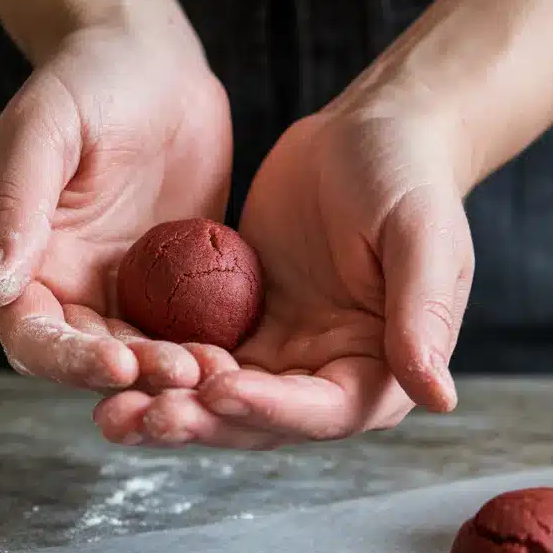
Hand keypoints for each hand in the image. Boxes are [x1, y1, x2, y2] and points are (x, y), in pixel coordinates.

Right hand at [0, 23, 234, 392]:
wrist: (150, 62)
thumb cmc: (83, 81)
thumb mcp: (41, 131)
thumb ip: (14, 207)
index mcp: (24, 262)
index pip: (33, 335)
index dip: (68, 359)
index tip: (118, 363)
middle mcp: (70, 288)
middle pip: (91, 357)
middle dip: (134, 374)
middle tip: (185, 375)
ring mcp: (126, 289)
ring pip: (143, 352)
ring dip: (173, 369)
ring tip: (214, 371)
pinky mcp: (175, 283)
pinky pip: (187, 326)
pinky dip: (207, 344)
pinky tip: (238, 350)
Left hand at [94, 79, 474, 447]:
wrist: (371, 132)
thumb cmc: (409, 178)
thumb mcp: (423, 239)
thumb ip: (423, 318)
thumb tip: (440, 399)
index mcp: (377, 372)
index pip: (320, 410)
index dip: (268, 407)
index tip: (218, 388)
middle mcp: (325, 378)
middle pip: (257, 419)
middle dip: (200, 420)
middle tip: (139, 415)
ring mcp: (279, 356)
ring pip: (216, 398)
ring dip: (167, 406)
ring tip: (112, 410)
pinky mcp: (240, 326)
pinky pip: (193, 355)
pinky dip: (158, 365)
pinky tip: (113, 364)